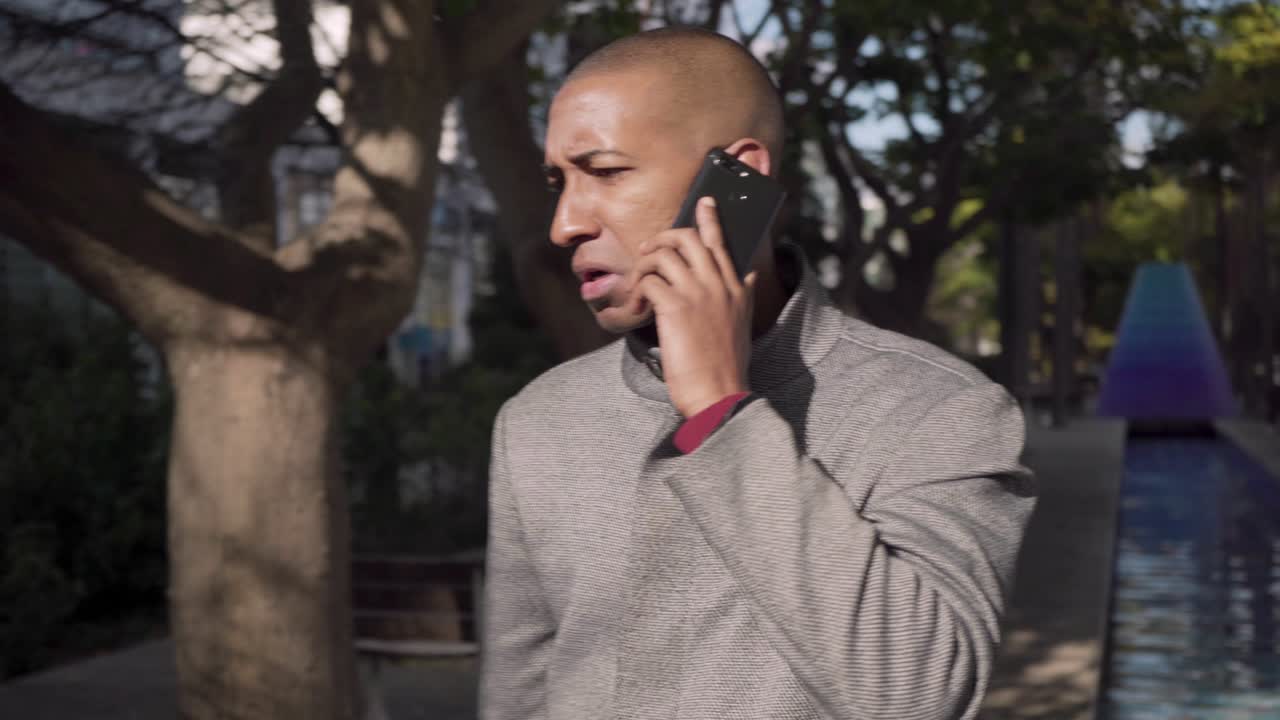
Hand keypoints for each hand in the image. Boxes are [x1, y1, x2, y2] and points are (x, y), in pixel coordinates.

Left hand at [623, 196, 756, 417]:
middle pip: (688, 238)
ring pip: (663, 253)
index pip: (722, 242)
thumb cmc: (725, 365)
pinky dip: (637, 291)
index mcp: (737, 288)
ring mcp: (698, 293)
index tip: (703, 202)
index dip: (709, 219)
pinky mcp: (676, 306)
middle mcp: (720, 284)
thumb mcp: (741, 323)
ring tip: (639, 284)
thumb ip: (740, 295)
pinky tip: (636, 307)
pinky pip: (648, 280)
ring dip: (645, 265)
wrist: (720, 394)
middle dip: (664, 238)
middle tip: (650, 251)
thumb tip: (748, 273)